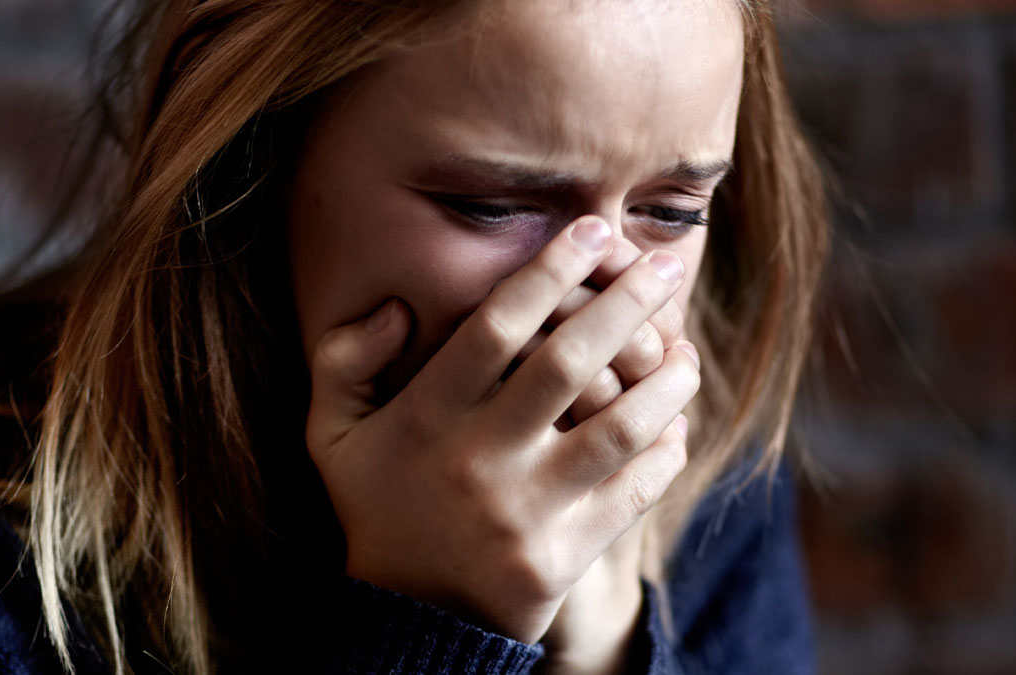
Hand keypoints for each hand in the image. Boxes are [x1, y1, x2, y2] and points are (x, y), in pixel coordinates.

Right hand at [304, 215, 700, 643]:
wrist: (413, 618)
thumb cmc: (379, 504)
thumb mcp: (332, 433)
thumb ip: (343, 360)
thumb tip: (397, 304)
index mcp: (426, 418)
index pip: (495, 327)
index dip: (549, 269)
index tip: (592, 227)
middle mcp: (481, 459)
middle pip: (571, 363)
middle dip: (627, 303)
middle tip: (664, 265)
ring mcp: (529, 510)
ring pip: (622, 428)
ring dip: (667, 380)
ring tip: (684, 349)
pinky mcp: (567, 554)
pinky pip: (637, 490)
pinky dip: (668, 449)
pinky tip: (676, 419)